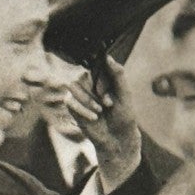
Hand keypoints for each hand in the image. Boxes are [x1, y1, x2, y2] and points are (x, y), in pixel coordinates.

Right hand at [64, 60, 141, 188]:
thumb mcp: (125, 94)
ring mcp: (81, 95)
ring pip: (73, 86)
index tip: (109, 92)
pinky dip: (82, 109)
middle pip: (81, 75)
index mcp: (104, 77)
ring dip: (87, 100)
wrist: (117, 138)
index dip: (100, 79)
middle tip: (108, 104)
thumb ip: (118, 74)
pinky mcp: (74, 107)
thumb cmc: (124, 116)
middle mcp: (91, 84)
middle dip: (95, 91)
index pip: (94, 66)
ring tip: (100, 111)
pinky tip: (94, 117)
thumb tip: (107, 56)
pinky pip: (69, 100)